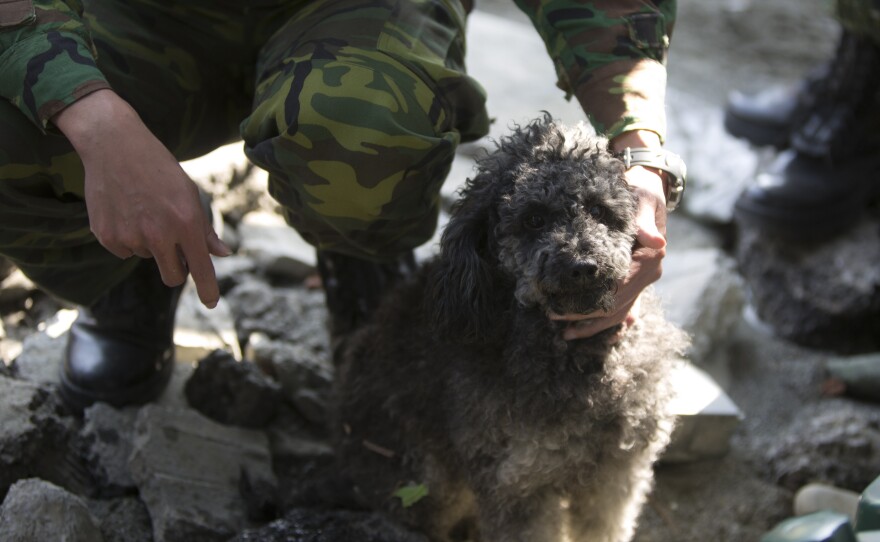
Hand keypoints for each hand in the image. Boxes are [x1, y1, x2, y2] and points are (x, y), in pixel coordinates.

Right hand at [53, 90, 229, 307]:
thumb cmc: (159, 169)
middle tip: (172, 248)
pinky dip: (127, 238)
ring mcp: (131, 236)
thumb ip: (204, 229)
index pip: (201, 269)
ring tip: (143, 210)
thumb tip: (222, 254)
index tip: (211, 303)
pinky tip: (125, 211)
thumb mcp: (189, 194)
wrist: (115, 145)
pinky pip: (124, 251)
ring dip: (149, 244)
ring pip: (147, 258)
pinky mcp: (107, 236)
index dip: (208, 290)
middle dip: (176, 270)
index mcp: (186, 223)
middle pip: (173, 277)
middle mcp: (159, 234)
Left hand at [551, 130, 667, 340]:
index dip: (589, 301)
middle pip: (615, 306)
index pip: (617, 289)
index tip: (561, 307)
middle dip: (584, 318)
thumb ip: (643, 222)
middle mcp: (649, 273)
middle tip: (553, 318)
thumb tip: (655, 241)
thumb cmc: (641, 191)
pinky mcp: (635, 280)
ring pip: (619, 313)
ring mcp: (643, 280)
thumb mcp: (642, 200)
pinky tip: (590, 333)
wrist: (649, 187)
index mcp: (650, 258)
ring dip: (593, 325)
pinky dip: (608, 323)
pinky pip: (623, 308)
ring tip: (565, 333)